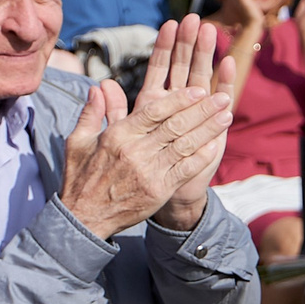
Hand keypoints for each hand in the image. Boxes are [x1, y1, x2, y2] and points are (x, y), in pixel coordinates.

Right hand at [56, 19, 234, 239]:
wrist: (85, 216)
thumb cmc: (81, 177)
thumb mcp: (78, 141)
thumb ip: (92, 112)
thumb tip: (99, 87)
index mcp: (117, 136)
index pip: (154, 112)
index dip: (179, 100)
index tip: (198, 90)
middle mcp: (135, 151)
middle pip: (175, 125)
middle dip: (201, 110)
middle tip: (221, 98)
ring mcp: (149, 171)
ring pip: (185, 145)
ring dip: (208, 130)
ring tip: (225, 116)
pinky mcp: (159, 190)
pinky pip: (185, 169)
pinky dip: (201, 157)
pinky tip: (215, 146)